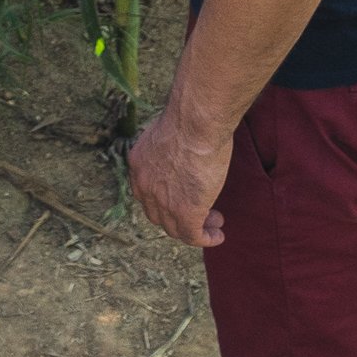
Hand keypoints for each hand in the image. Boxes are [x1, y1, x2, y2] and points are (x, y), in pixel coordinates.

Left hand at [128, 98, 232, 249]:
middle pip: (158, 213)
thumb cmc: (190, 118)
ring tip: (214, 222)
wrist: (195, 123)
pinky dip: (205, 238)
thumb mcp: (171, 131)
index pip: (147, 191)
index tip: (183, 196)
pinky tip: (217, 236)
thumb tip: (183, 146)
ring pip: (176, 228)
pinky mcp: (185, 213)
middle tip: (201, 211)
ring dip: (195, 228)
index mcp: (138, 164)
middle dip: (178, 215)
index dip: (165, 198)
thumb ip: (172, 145)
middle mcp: (144, 186)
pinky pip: (193, 235)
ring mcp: (162, 202)